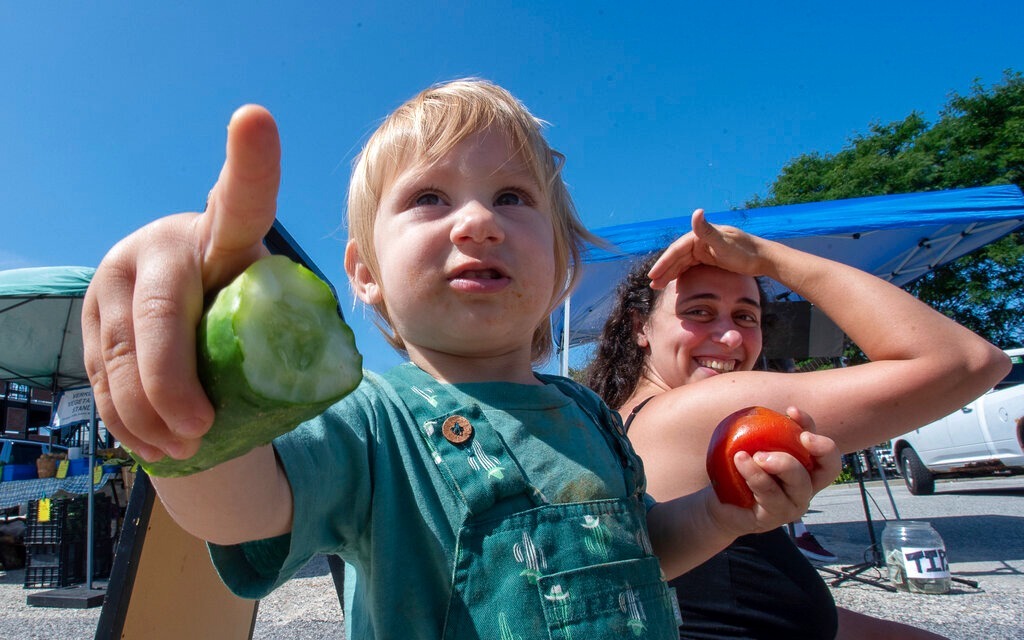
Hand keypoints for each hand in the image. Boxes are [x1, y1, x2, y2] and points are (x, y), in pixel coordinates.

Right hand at [82, 105, 279, 462]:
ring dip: (147, 415)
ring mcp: (116, 279)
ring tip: (182, 449)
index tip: (256, 119)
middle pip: (160, 315)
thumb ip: (292, 322)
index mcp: (223, 234)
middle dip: (173, 384)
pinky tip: (149, 444)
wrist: (190, 329)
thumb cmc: (250, 315)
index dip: (250, 163)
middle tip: (199, 432)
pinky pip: (99, 379)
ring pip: (120, 356)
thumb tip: (360, 373)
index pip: (240, 199)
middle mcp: (163, 244)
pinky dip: (125, 421)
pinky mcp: (89, 319)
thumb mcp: (273, 309)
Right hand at [647, 209, 773, 288]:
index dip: (663, 263)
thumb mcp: (724, 243)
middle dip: (663, 270)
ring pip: (682, 263)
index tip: (652, 276)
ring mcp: (704, 249)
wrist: (763, 258)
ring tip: (658, 286)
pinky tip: (674, 282)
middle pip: (676, 257)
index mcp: (699, 236)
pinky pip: (690, 266)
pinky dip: (681, 274)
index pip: (676, 250)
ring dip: (670, 273)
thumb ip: (707, 230)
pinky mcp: (709, 258)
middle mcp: (700, 240)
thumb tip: (696, 211)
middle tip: (652, 284)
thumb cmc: (744, 252)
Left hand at [705, 407, 841, 535]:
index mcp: (807, 469)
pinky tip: (741, 461)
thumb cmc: (740, 470)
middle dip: (817, 448)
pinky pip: (770, 496)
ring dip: (778, 462)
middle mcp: (806, 488)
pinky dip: (756, 475)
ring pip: (799, 484)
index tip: (792, 411)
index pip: (824, 450)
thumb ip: (760, 431)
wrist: (718, 504)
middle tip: (799, 436)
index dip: (814, 427)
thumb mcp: (751, 447)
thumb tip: (755, 410)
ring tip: (750, 451)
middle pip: (828, 469)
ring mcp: (791, 505)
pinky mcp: (772, 518)